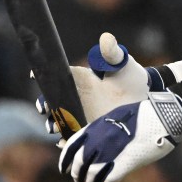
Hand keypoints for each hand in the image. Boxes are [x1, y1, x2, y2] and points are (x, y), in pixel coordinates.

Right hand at [36, 32, 163, 137]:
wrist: (146, 97)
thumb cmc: (131, 76)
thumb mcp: (122, 63)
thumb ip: (112, 52)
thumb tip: (106, 38)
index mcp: (81, 79)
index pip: (59, 77)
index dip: (45, 77)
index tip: (34, 76)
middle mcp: (78, 97)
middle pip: (54, 101)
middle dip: (46, 105)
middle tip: (45, 109)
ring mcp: (83, 115)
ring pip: (61, 121)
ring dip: (54, 124)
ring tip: (56, 127)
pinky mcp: (90, 131)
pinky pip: (74, 138)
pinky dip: (68, 141)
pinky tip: (65, 143)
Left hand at [59, 91, 181, 181]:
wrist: (163, 116)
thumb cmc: (142, 115)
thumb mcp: (116, 116)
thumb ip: (102, 129)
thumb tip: (91, 141)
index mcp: (97, 126)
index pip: (72, 145)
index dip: (65, 160)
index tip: (64, 168)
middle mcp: (100, 139)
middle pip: (79, 163)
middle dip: (77, 174)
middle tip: (78, 180)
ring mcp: (112, 151)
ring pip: (91, 174)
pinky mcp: (126, 162)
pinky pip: (108, 180)